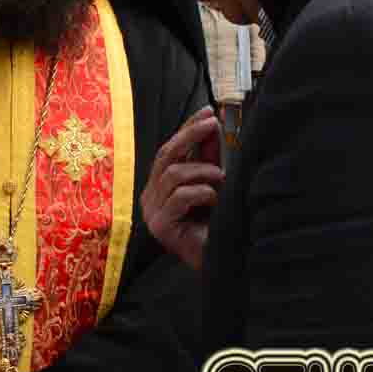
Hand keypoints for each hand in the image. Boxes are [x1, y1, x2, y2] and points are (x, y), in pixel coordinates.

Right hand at [143, 106, 226, 267]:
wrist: (220, 260)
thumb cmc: (215, 223)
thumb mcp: (212, 182)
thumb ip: (208, 156)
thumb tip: (212, 123)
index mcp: (159, 186)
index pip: (169, 149)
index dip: (187, 128)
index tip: (208, 112)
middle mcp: (151, 196)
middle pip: (165, 156)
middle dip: (190, 136)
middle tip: (213, 124)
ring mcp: (152, 212)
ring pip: (173, 174)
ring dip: (202, 172)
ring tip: (221, 179)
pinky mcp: (160, 225)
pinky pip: (180, 196)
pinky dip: (201, 192)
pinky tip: (215, 200)